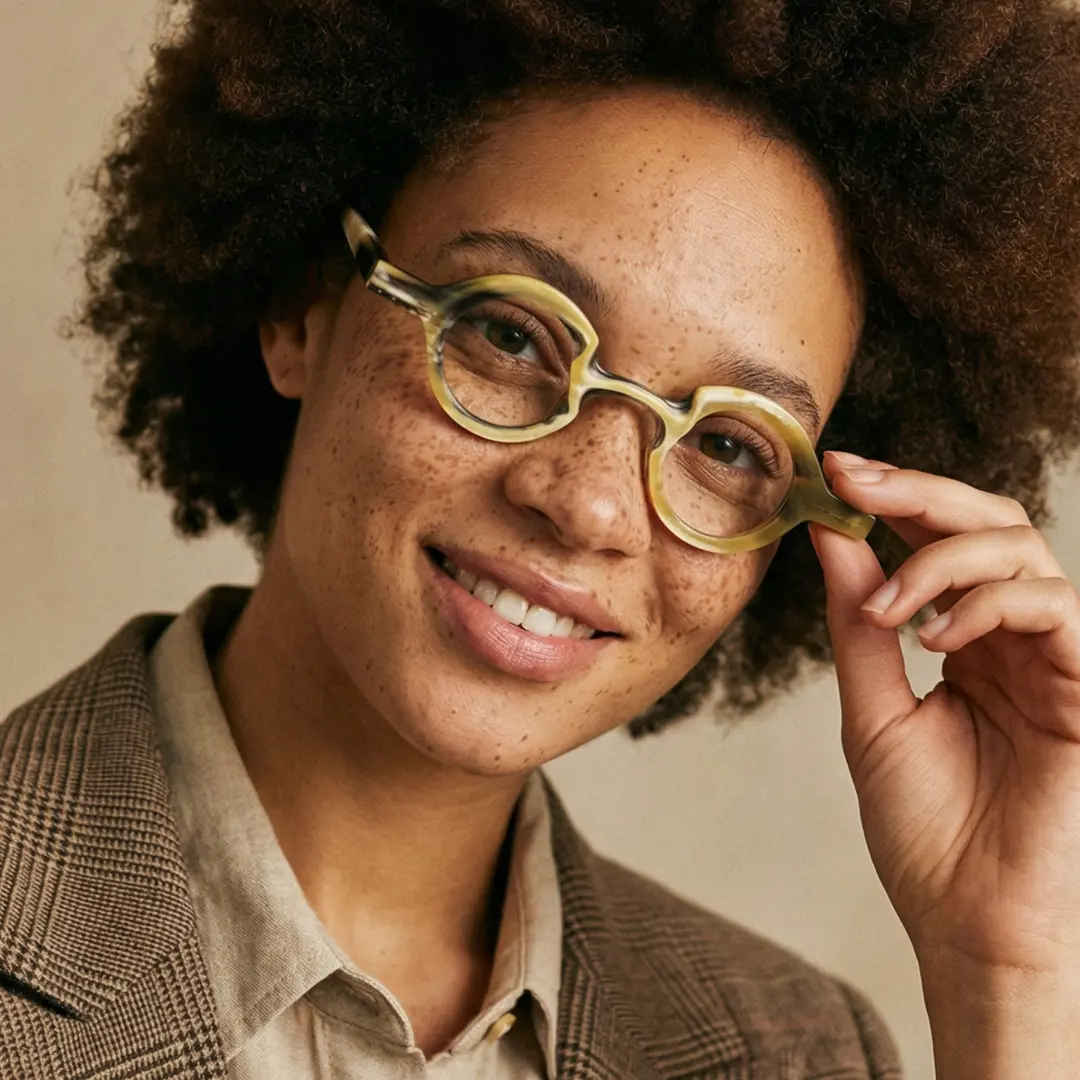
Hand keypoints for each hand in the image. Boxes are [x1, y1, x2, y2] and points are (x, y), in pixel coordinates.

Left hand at [810, 451, 1079, 977]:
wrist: (962, 914)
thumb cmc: (921, 823)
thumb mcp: (870, 708)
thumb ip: (856, 621)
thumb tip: (827, 535)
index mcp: (963, 638)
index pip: (940, 540)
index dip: (894, 495)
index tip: (834, 470)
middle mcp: (1011, 638)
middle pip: (990, 522)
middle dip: (919, 491)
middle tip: (854, 480)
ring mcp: (1052, 660)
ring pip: (1023, 552)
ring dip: (942, 561)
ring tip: (888, 612)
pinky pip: (1056, 609)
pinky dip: (988, 604)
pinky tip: (935, 639)